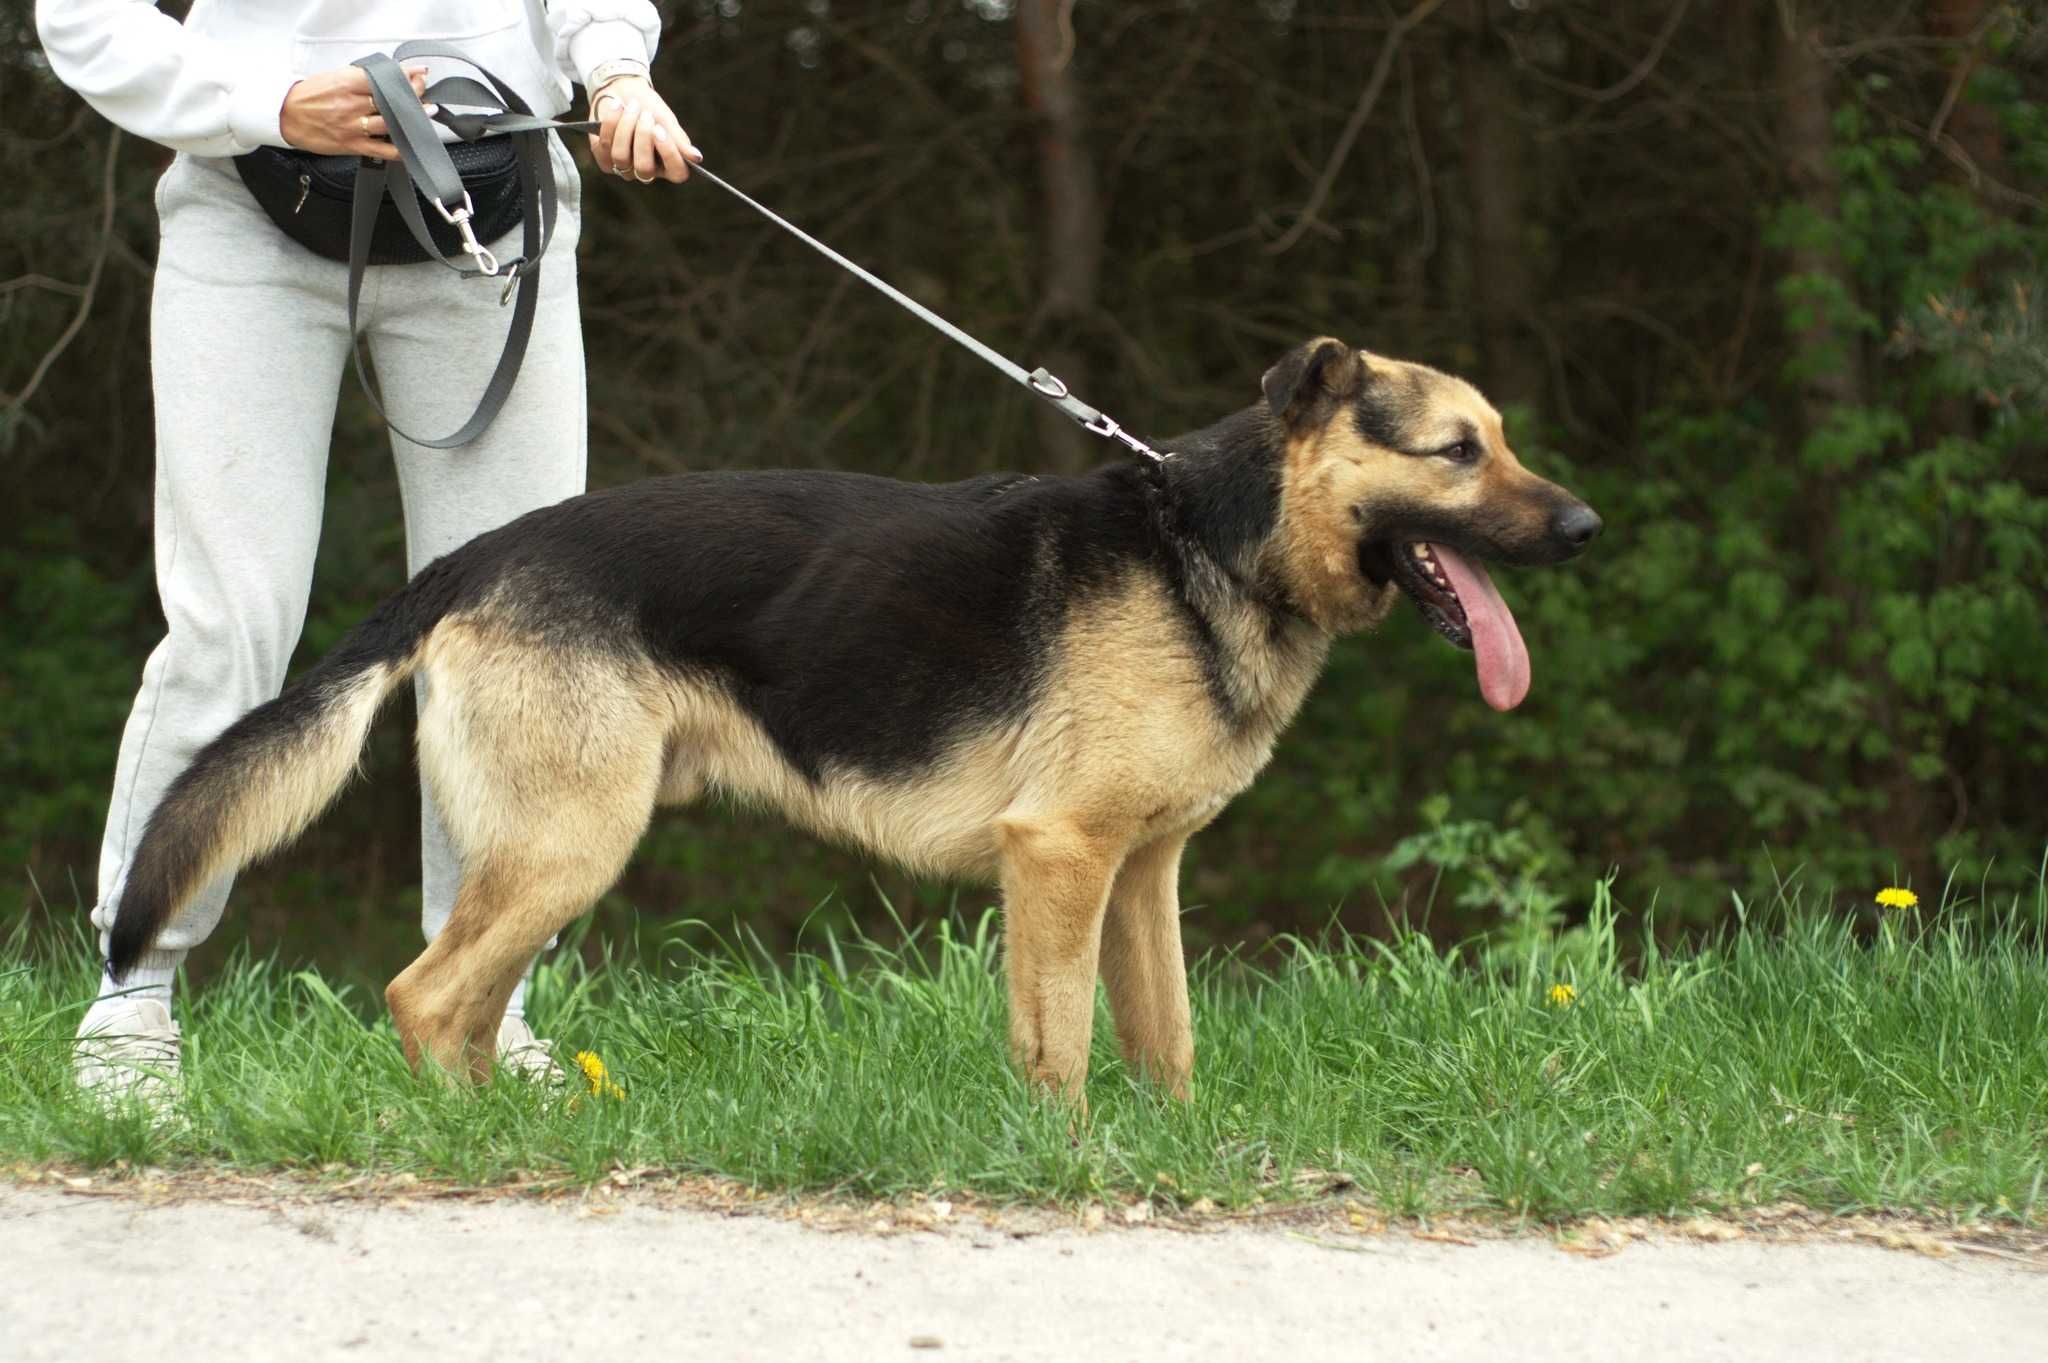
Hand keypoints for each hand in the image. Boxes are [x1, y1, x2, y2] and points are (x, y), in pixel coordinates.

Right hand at [280, 64, 432, 158]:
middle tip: (426, 95)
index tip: (420, 74)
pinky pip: (382, 150)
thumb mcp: (333, 77)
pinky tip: (412, 146)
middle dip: (413, 97)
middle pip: (390, 100)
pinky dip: (400, 150)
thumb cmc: (310, 96)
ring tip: (426, 115)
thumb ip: (360, 78)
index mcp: (346, 83)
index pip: (383, 78)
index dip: (405, 76)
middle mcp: (351, 104)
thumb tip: (387, 75)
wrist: (286, 116)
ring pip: (390, 123)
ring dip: (411, 120)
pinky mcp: (352, 144)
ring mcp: (353, 126)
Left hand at [587, 76, 700, 182]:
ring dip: (625, 127)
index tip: (660, 129)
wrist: (623, 90)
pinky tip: (615, 108)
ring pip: (621, 157)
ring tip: (630, 106)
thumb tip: (697, 158)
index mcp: (669, 164)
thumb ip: (679, 140)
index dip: (669, 153)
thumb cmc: (649, 107)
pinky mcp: (604, 158)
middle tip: (644, 113)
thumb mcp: (666, 120)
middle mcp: (647, 171)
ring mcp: (624, 167)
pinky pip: (604, 147)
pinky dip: (610, 123)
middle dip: (642, 136)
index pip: (677, 172)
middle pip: (644, 168)